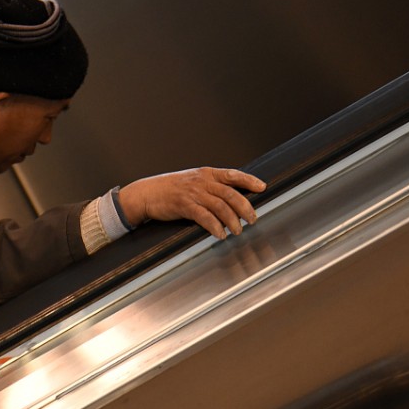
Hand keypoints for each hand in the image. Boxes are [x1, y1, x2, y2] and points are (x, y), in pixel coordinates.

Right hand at [118, 167, 266, 239]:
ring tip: (238, 231)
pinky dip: (215, 227)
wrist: (146, 193)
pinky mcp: (184, 205)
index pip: (233, 174)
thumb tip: (232, 197)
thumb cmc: (170, 189)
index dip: (249, 180)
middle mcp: (202, 181)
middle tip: (253, 219)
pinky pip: (205, 217)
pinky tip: (220, 234)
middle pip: (230, 194)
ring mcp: (193, 193)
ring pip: (221, 206)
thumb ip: (210, 186)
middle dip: (245, 208)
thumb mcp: (192, 181)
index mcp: (206, 173)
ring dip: (232, 221)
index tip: (262, 187)